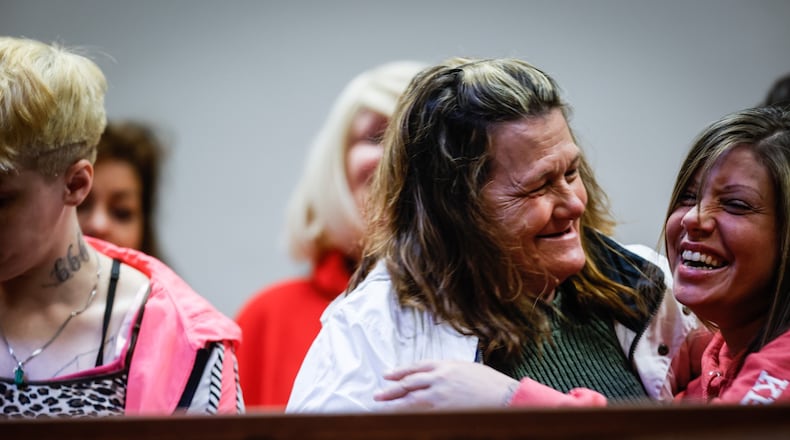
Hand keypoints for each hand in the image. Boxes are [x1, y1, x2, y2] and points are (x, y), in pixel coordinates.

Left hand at [373, 360, 518, 409]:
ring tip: (380, 409)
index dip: (399, 372)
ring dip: (394, 405)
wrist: (504, 396)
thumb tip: (433, 375)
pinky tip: (401, 418)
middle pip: (408, 384)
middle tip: (377, 395)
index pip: (415, 367)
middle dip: (391, 390)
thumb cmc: (488, 383)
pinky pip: (422, 414)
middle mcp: (439, 378)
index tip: (387, 376)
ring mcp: (440, 396)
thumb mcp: (465, 368)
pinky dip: (410, 416)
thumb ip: (447, 370)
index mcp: (444, 365)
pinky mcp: (444, 411)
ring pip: (410, 400)